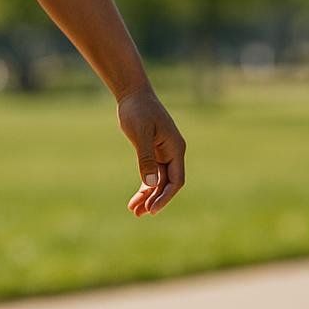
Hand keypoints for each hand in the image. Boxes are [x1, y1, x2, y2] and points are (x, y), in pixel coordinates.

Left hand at [115, 85, 184, 216]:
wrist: (132, 94)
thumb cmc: (137, 110)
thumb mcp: (140, 133)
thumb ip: (146, 158)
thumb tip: (150, 184)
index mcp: (175, 148)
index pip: (176, 180)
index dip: (165, 196)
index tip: (152, 209)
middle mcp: (173, 153)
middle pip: (168, 184)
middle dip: (155, 200)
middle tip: (139, 213)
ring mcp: (164, 153)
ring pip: (159, 182)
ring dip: (148, 196)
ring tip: (134, 211)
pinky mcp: (153, 153)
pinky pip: (151, 174)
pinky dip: (144, 186)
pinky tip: (135, 199)